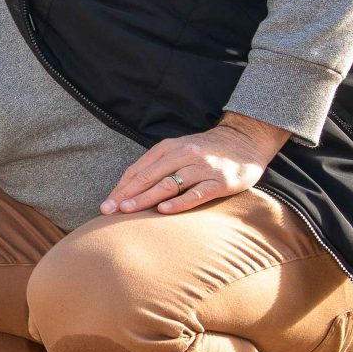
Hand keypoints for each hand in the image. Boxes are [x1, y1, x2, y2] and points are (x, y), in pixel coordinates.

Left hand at [102, 112, 291, 214]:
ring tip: (127, 211)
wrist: (246, 140)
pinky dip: (179, 202)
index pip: (139, 170)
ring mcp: (202, 169)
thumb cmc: (206, 150)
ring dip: (145, 198)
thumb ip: (158, 165)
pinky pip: (196, 193)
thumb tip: (128, 189)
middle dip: (126, 195)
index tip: (106, 204)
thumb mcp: (180, 150)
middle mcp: (183, 156)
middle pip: (149, 177)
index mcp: (169, 148)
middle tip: (108, 211)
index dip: (121, 187)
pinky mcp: (219, 182)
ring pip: (168, 185)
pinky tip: (163, 210)